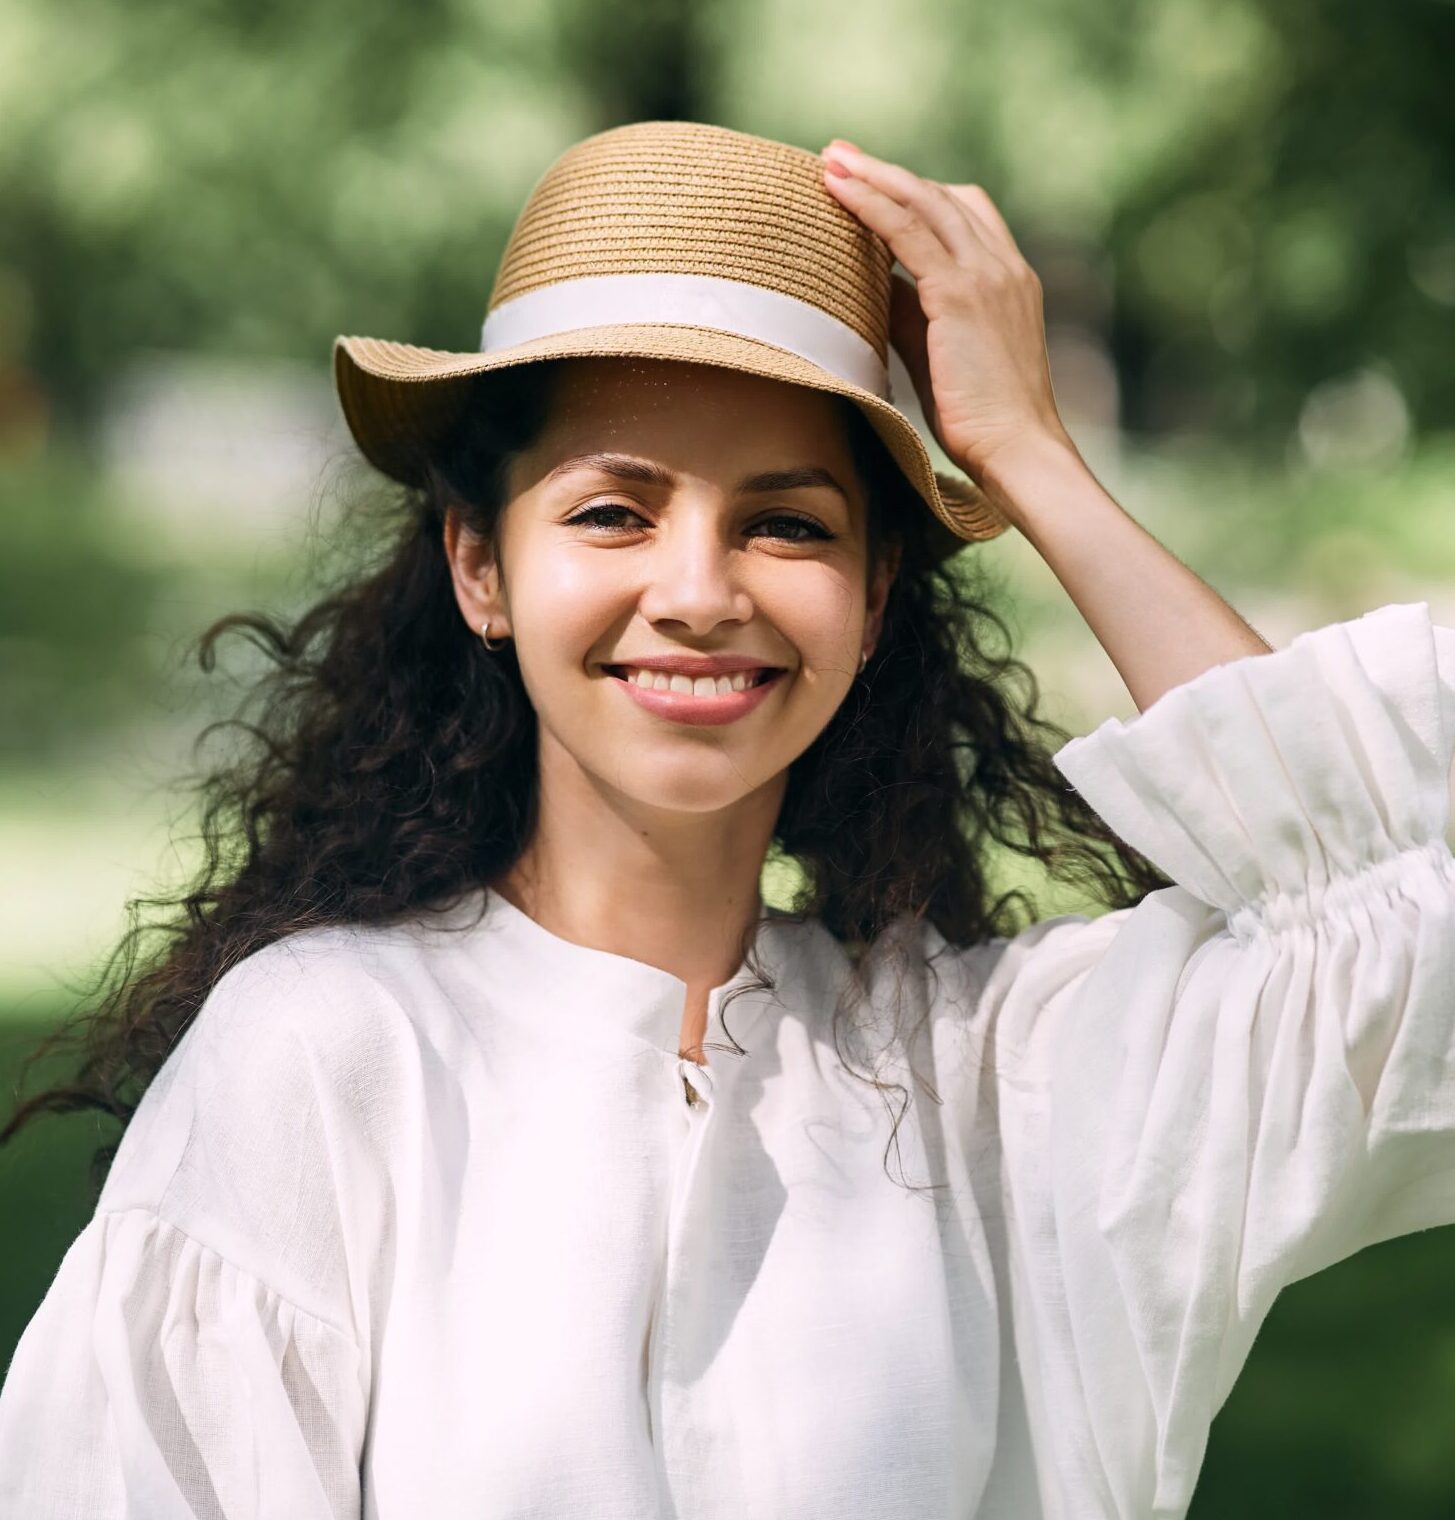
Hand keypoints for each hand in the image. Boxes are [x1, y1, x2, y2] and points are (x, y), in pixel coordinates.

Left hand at [820, 139, 1075, 485]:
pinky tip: (838, 193)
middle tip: (838, 155)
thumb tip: (873, 287)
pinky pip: (908, 233)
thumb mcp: (939, 352)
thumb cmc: (979, 417)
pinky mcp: (961, 294)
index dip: (914, 193)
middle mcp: (1002, 265)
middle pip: (940, 196)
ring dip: (872, 177)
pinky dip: (871, 206)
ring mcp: (986, 275)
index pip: (962, 212)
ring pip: (923, 203)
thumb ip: (911, 314)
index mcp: (1008, 278)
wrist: (1017, 448)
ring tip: (829, 162)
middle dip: (885, 173)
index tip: (871, 182)